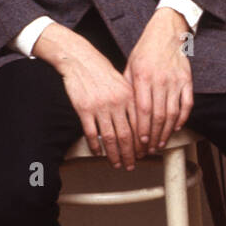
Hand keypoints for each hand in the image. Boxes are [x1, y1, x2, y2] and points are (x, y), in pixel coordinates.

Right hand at [35, 23, 139, 168]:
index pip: (140, 125)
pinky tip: (98, 153)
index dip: (142, 143)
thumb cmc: (103, 72)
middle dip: (130, 154)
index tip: (143, 154)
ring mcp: (100, 107)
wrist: (81, 60)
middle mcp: (117, 103)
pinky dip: (95, 145)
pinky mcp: (84, 109)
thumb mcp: (123, 84)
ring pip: (109, 138)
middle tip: (131, 165)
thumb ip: (131, 102)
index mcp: (129, 97)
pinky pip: (91, 133)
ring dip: (114, 154)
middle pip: (126, 135)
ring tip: (116, 164)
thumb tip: (140, 125)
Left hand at [122, 7, 193, 160]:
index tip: (140, 143)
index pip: (143, 110)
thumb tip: (123, 112)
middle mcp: (160, 80)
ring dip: (167, 131)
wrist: (166, 32)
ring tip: (161, 143)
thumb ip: (128, 88)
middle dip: (154, 136)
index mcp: (143, 77)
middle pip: (158, 116)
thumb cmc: (145, 50)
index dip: (142, 129)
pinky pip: (187, 104)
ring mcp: (175, 81)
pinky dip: (183, 118)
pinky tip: (176, 127)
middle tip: (150, 149)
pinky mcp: (187, 80)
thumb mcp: (130, 66)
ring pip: (173, 113)